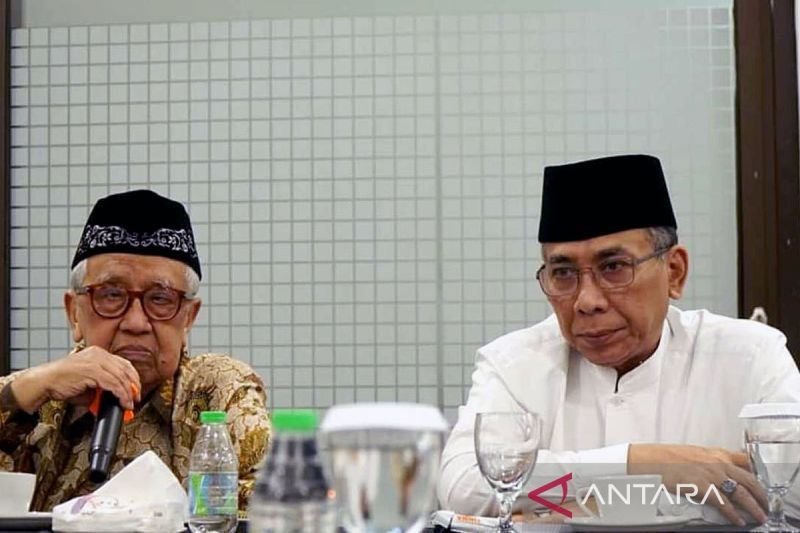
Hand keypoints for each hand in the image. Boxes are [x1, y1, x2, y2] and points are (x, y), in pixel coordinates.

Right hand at [9, 345, 141, 412]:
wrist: (45, 382)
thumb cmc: (63, 383)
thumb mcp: (88, 382)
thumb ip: (103, 385)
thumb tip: (116, 396)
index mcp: (98, 353)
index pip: (123, 363)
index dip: (132, 377)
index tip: (135, 390)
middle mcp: (98, 354)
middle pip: (125, 369)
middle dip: (133, 385)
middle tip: (135, 398)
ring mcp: (95, 361)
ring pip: (121, 377)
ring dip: (128, 393)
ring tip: (129, 404)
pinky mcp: (92, 371)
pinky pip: (113, 384)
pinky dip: (121, 395)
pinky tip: (122, 403)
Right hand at [628, 443, 767, 526]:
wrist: (650, 461)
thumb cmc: (666, 458)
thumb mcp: (693, 453)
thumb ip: (710, 461)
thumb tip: (720, 471)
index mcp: (715, 453)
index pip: (746, 461)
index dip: (757, 474)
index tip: (761, 483)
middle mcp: (717, 462)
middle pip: (749, 479)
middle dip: (761, 495)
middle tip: (765, 505)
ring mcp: (711, 474)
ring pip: (741, 493)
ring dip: (753, 507)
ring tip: (758, 516)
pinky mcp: (702, 487)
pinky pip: (724, 503)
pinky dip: (733, 514)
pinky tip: (738, 520)